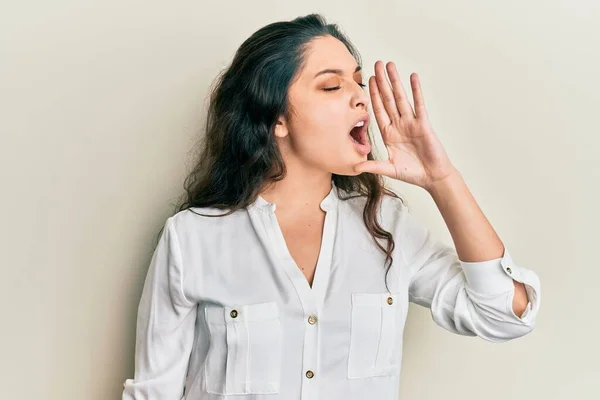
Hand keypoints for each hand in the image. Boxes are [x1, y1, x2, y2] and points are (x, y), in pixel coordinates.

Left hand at [354, 61, 457, 190]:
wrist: (432, 177)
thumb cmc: (412, 173)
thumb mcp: (389, 169)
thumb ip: (373, 165)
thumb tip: (355, 167)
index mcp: (389, 133)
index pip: (378, 110)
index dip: (373, 95)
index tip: (368, 80)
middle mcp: (399, 125)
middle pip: (388, 99)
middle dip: (382, 82)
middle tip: (377, 64)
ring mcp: (411, 122)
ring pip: (401, 98)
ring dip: (395, 81)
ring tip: (390, 65)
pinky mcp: (423, 124)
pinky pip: (419, 104)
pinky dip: (416, 90)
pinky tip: (412, 77)